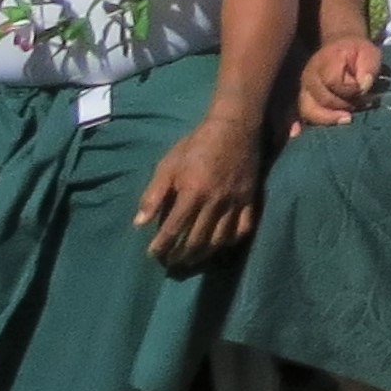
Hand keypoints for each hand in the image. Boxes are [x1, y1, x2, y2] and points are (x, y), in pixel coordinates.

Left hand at [136, 115, 265, 270]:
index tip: (154, 254)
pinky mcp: (251, 199)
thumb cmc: (197, 145)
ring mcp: (235, 202)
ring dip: (203, 254)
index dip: (162, 246)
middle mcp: (214, 202)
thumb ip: (154, 194)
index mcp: (192, 193)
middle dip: (180, 256)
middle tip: (171, 263)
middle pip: (196, 240)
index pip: (174, 229)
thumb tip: (139, 223)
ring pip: (219, 239)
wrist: (234, 127)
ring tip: (191, 259)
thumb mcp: (168, 164)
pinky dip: (231, 241)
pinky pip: (243, 229)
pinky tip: (220, 244)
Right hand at [296, 37, 383, 127]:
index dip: (349, 90)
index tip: (362, 90)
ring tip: (345, 119)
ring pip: (307, 110)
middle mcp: (310, 76)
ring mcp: (303, 88)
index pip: (332, 81)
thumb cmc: (357, 53)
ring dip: (326, 119)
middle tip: (358, 107)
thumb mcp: (369, 54)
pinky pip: (295, 114)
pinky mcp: (302, 98)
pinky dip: (297, 124)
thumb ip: (368, 69)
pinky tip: (297, 134)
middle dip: (342, 106)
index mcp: (326, 61)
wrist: (341, 48)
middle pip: (320, 99)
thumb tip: (363, 87)